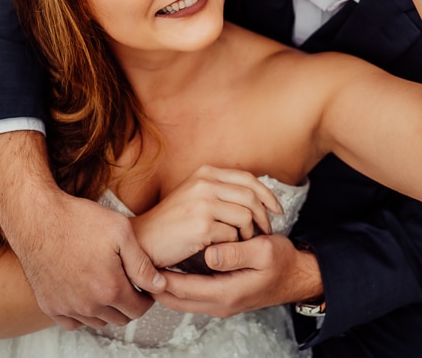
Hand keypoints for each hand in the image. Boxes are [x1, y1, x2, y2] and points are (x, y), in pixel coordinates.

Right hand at [0, 131, 164, 329]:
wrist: (39, 219)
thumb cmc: (80, 220)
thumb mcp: (121, 231)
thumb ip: (142, 263)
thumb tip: (160, 285)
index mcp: (110, 289)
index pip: (139, 310)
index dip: (146, 298)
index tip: (145, 286)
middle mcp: (89, 306)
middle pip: (119, 318)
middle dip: (129, 303)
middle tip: (128, 282)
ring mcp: (67, 308)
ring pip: (98, 322)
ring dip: (107, 309)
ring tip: (107, 283)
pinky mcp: (50, 306)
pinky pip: (74, 322)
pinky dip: (84, 313)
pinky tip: (86, 292)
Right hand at [132, 165, 280, 269]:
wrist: (145, 239)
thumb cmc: (171, 222)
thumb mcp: (194, 194)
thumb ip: (218, 189)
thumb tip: (252, 195)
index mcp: (205, 172)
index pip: (248, 178)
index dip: (267, 194)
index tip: (276, 209)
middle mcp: (205, 183)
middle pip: (251, 196)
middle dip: (264, 216)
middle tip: (266, 230)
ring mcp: (203, 203)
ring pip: (246, 215)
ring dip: (250, 232)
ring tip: (245, 241)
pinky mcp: (202, 225)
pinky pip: (233, 234)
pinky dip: (235, 244)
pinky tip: (228, 249)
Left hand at [155, 234, 321, 317]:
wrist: (298, 275)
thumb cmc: (283, 262)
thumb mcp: (264, 250)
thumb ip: (236, 253)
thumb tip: (210, 254)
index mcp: (226, 292)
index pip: (182, 290)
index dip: (160, 278)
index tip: (142, 262)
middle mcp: (219, 301)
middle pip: (175, 299)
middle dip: (154, 286)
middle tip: (135, 265)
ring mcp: (219, 299)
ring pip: (181, 298)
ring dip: (164, 285)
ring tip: (146, 265)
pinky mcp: (221, 292)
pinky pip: (192, 292)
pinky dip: (178, 283)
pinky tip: (171, 266)